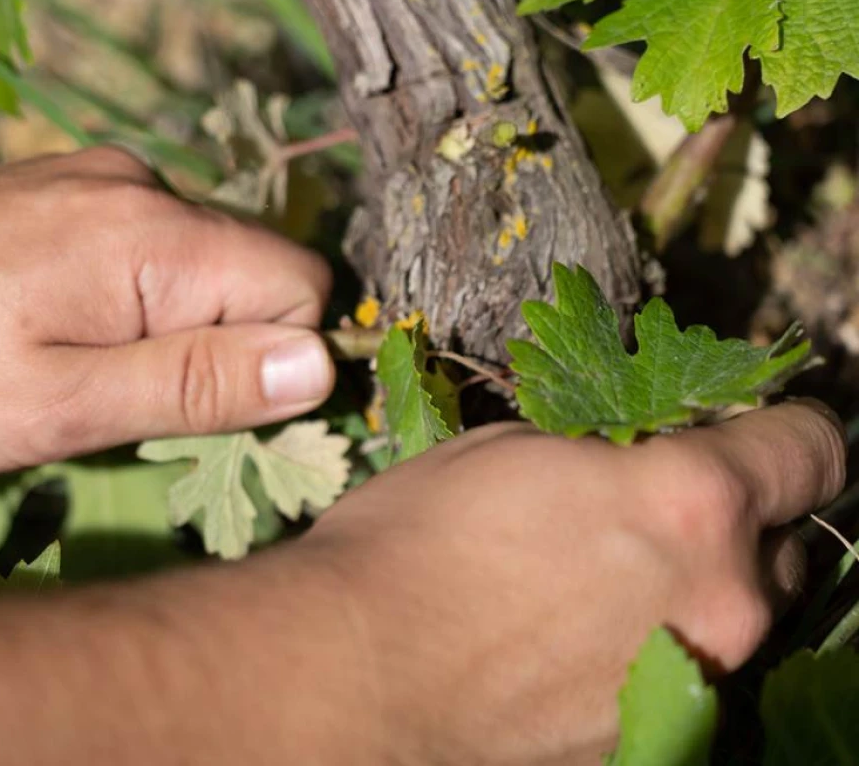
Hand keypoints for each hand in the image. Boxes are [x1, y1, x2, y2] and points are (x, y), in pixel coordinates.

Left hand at [0, 149, 332, 471]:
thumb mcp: (60, 407)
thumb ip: (195, 383)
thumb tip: (322, 363)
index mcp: (155, 237)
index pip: (302, 283)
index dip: (277, 358)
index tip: (202, 410)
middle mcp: (143, 185)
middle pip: (253, 267)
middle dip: (221, 343)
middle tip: (124, 399)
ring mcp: (98, 175)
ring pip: (198, 257)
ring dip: (170, 321)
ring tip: (77, 364)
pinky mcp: (62, 183)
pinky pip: (144, 241)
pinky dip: (130, 292)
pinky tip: (53, 322)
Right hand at [296, 403, 846, 764]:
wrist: (353, 672)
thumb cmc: (415, 542)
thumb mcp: (509, 448)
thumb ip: (606, 450)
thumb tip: (632, 458)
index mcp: (692, 503)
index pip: (811, 450)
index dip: (782, 429)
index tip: (746, 431)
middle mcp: (719, 601)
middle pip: (782, 548)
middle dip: (732, 522)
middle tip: (648, 508)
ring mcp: (692, 684)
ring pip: (733, 619)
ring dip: (689, 588)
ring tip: (595, 579)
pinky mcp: (647, 740)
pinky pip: (679, 677)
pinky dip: (645, 648)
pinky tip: (566, 637)